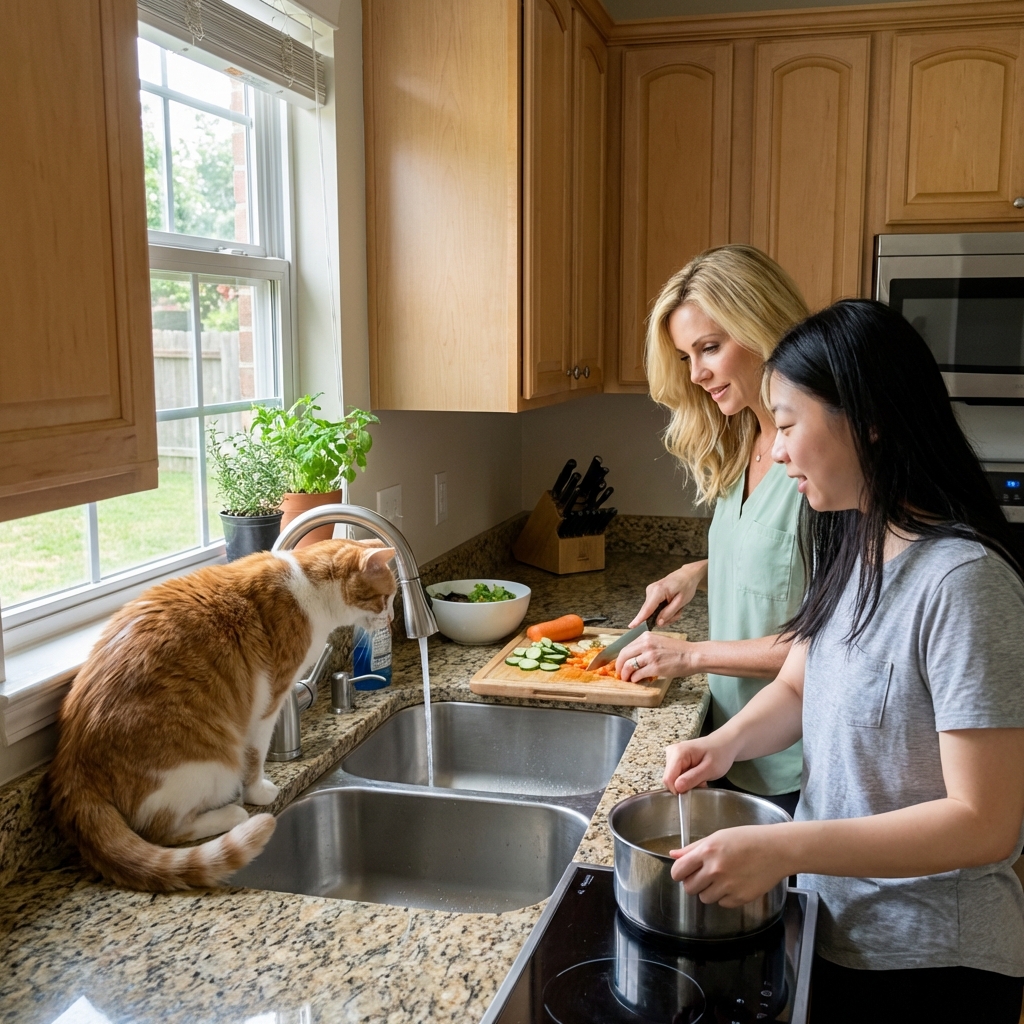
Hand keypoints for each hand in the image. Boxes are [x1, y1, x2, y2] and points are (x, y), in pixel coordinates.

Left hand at [616, 632, 702, 682]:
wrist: (692, 655)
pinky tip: (637, 680)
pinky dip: (635, 679)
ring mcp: (650, 656)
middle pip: (624, 656)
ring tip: (626, 679)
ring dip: (625, 675)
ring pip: (628, 666)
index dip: (620, 658)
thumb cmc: (678, 650)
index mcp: (646, 636)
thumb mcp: (659, 641)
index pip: (626, 647)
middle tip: (619, 673)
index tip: (619, 664)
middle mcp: (646, 644)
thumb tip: (633, 657)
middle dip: (619, 666)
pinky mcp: (655, 667)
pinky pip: (638, 675)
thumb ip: (645, 646)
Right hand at [629, 561, 706, 627]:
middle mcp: (651, 590)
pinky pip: (654, 609)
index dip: (639, 619)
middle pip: (650, 613)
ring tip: (677, 609)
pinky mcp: (651, 594)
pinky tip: (672, 606)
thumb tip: (658, 623)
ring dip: (666, 615)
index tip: (631, 626)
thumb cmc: (686, 586)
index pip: (647, 609)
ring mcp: (650, 592)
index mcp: (658, 591)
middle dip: (663, 618)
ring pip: (653, 613)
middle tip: (677, 614)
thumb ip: (668, 613)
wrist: (686, 575)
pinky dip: (664, 611)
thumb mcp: (681, 601)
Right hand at [663, 734, 735, 793]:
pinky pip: (676, 775)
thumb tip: (676, 788)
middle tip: (701, 781)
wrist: (724, 744)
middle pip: (670, 779)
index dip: (679, 789)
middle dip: (685, 786)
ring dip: (687, 783)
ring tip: (701, 777)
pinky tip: (697, 775)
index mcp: (678, 752)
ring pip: (673, 779)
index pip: (668, 779)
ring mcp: (672, 755)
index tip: (695, 789)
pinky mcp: (675, 759)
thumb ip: (692, 778)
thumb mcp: (710, 769)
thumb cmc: (720, 754)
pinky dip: (687, 779)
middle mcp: (671, 752)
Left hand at [669, 824, 789, 906]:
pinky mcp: (739, 898)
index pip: (678, 871)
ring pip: (704, 898)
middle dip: (694, 883)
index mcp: (707, 851)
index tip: (684, 872)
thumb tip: (673, 855)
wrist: (776, 850)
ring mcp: (728, 886)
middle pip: (689, 888)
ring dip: (709, 891)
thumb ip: (693, 848)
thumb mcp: (718, 836)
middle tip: (705, 875)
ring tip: (722, 878)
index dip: (679, 873)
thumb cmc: (748, 839)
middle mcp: (715, 870)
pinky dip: (725, 897)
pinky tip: (735, 883)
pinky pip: (722, 903)